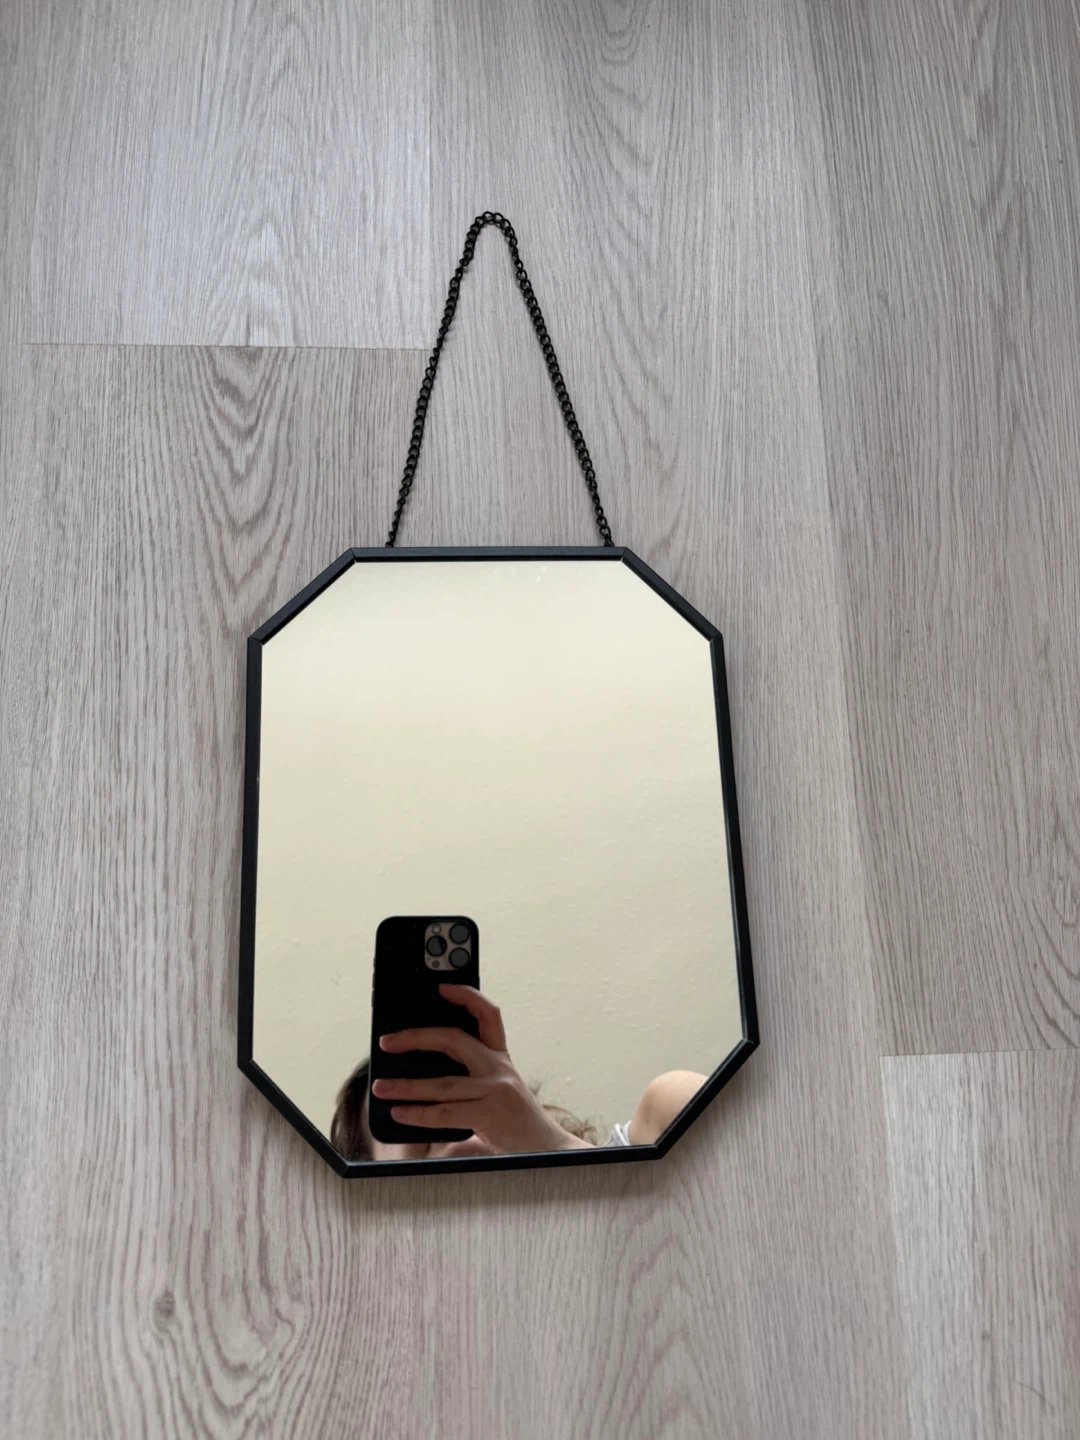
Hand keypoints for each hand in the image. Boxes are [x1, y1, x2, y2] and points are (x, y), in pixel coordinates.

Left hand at [372, 985, 592, 1154]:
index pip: (488, 1014)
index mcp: (500, 1058)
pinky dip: (418, 1113)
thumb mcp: (496, 1092)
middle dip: (415, 1037)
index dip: (466, 996)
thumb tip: (420, 1074)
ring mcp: (496, 1089)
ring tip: (381, 1088)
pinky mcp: (490, 1113)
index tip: (441, 987)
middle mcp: (499, 1068)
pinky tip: (399, 1112)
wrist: (547, 1150)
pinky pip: (445, 1112)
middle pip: (454, 1039)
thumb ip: (467, 1081)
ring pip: (442, 1082)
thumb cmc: (515, 1123)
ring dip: (405, 1086)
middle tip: (386, 1042)